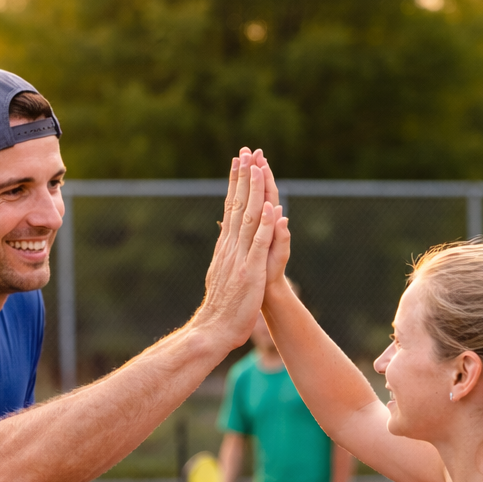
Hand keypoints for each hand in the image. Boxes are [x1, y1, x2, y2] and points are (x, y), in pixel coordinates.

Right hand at [197, 148, 278, 348]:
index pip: (231, 208)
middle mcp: (230, 247)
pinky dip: (264, 224)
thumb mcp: (223, 276)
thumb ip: (227, 257)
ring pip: (248, 218)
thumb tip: (226, 243)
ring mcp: (240, 258)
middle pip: (238, 205)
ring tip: (257, 166)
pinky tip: (269, 206)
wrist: (213, 330)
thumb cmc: (220, 310)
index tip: (239, 162)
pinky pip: (259, 244)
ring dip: (254, 191)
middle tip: (246, 150)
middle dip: (244, 177)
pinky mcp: (251, 271)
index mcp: (225, 247)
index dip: (236, 184)